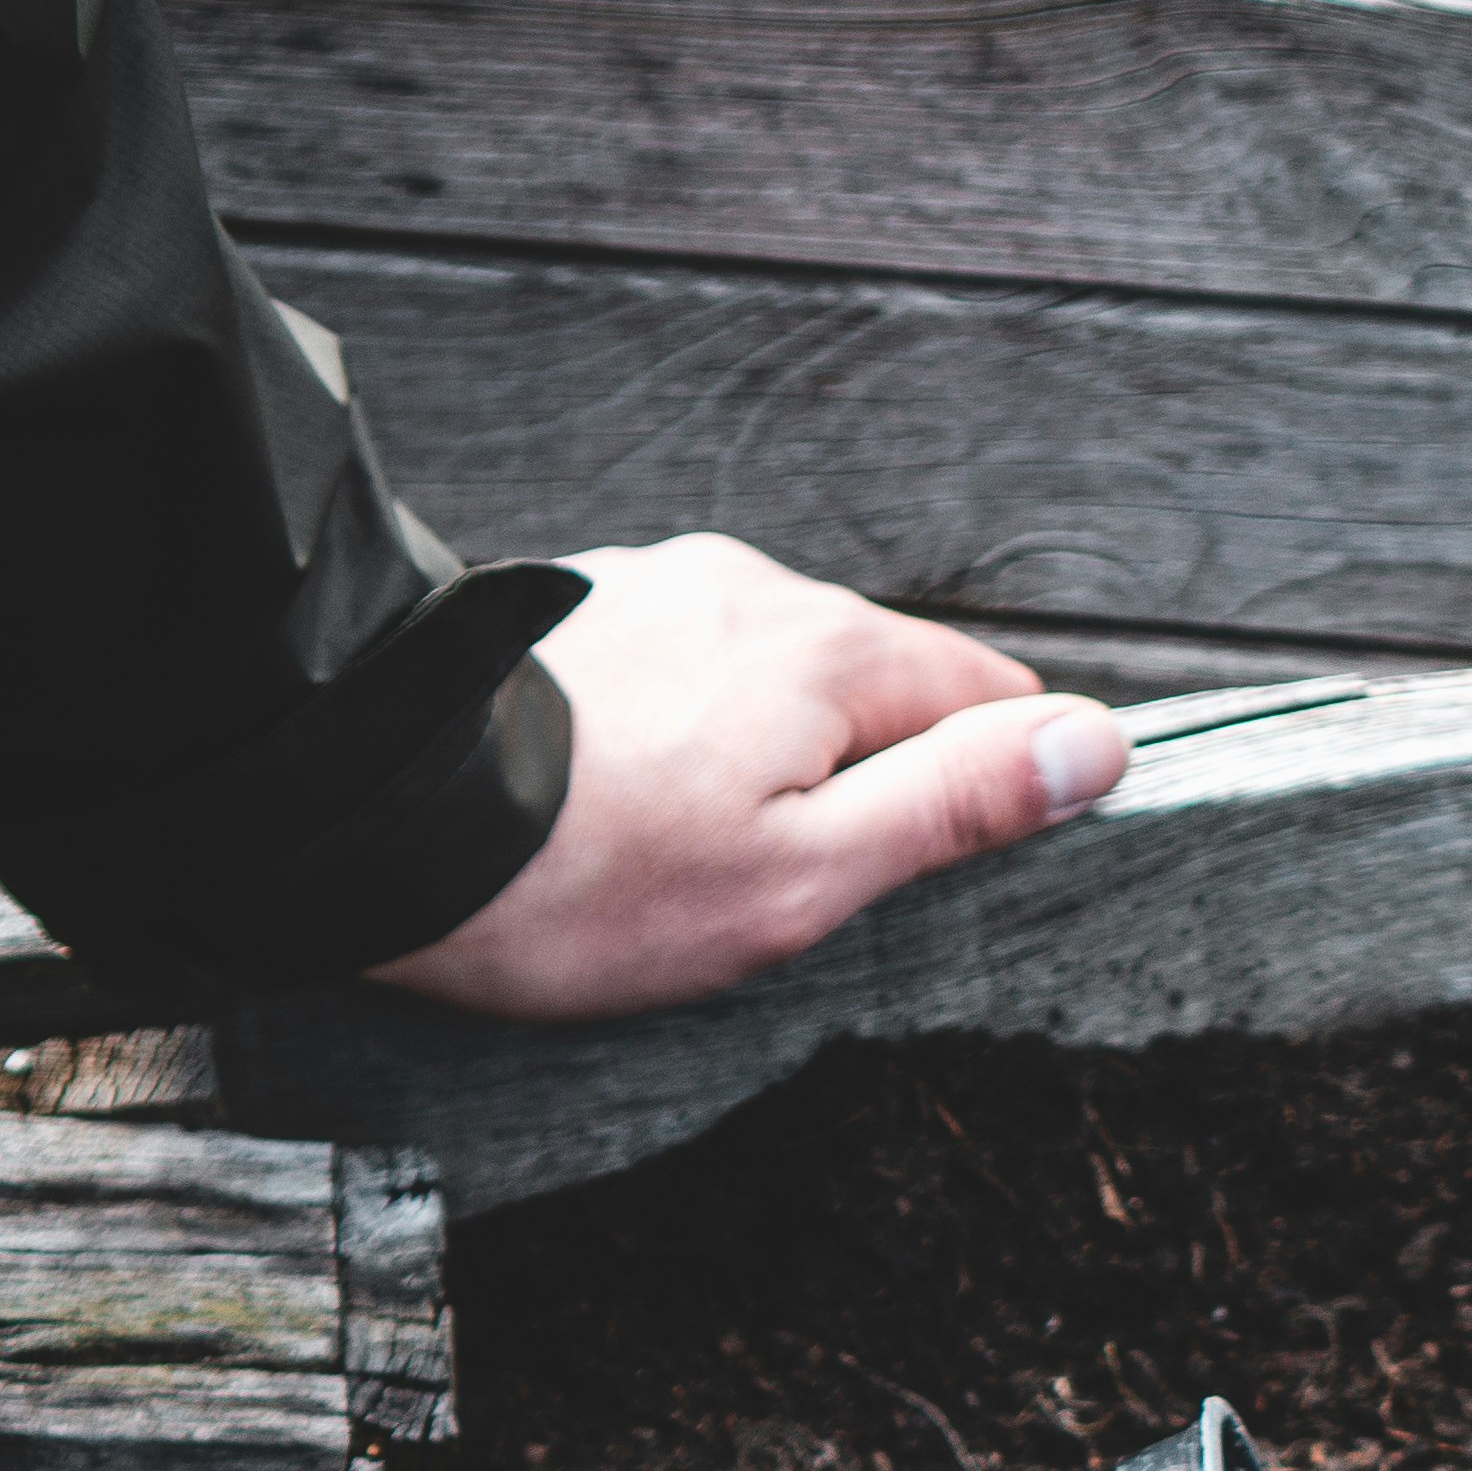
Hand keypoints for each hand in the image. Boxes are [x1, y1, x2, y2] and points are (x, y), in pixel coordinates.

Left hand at [374, 534, 1127, 1020]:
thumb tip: (1091, 746)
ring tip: (692, 853)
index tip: (947, 856)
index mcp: (828, 650)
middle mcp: (747, 588)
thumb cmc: (591, 881)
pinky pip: (683, 672)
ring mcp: (655, 587)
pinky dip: (685, 736)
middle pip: (874, 682)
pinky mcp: (580, 612)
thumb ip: (955, 802)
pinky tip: (629, 806)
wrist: (380, 823)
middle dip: (862, 773)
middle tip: (792, 884)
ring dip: (765, 753)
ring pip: (772, 676)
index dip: (990, 779)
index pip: (985, 692)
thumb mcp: (806, 875)